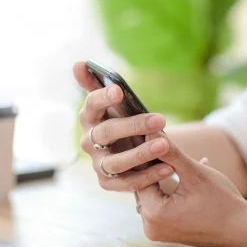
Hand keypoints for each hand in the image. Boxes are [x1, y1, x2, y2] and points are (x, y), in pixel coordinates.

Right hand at [73, 61, 175, 191]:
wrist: (128, 151)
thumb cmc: (120, 119)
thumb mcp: (112, 102)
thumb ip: (95, 82)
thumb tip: (78, 63)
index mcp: (89, 117)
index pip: (91, 105)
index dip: (103, 98)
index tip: (119, 90)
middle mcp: (88, 141)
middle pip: (106, 133)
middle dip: (133, 126)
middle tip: (160, 119)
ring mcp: (97, 164)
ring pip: (116, 162)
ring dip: (141, 154)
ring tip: (165, 145)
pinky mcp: (107, 183)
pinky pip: (127, 182)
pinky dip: (148, 176)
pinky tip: (168, 168)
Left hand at [137, 133, 246, 246]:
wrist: (243, 231)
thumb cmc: (223, 202)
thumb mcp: (195, 173)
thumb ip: (170, 153)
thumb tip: (148, 132)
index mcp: (154, 213)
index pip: (140, 176)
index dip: (146, 156)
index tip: (148, 137)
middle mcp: (150, 227)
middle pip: (145, 186)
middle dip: (155, 165)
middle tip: (156, 141)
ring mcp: (157, 232)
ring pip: (153, 194)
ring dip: (163, 176)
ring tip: (168, 153)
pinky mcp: (165, 233)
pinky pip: (161, 204)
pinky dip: (170, 189)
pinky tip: (185, 173)